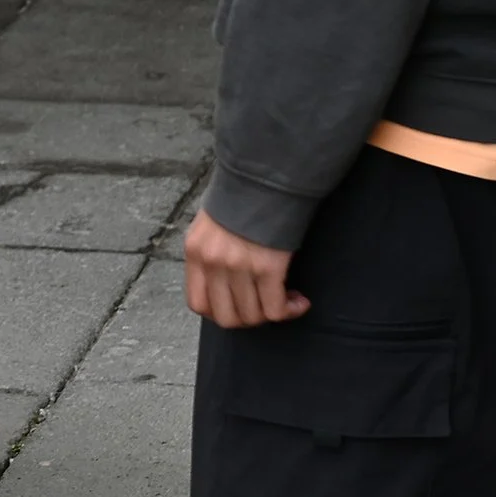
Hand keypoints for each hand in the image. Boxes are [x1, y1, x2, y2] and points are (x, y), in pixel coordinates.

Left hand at [183, 209, 309, 328]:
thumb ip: (210, 254)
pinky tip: (299, 301)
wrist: (265, 176)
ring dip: (272, 314)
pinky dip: (290, 311)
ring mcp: (239, 266)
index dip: (219, 314)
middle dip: (249, 320)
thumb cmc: (240, 197)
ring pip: (253, 316)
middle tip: (264, 308)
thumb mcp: (210, 225)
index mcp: (195, 252)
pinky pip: (275, 308)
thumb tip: (220, 284)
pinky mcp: (268, 267)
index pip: (198, 304)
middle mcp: (213, 262)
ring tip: (286, 301)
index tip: (238, 309)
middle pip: (227, 317)